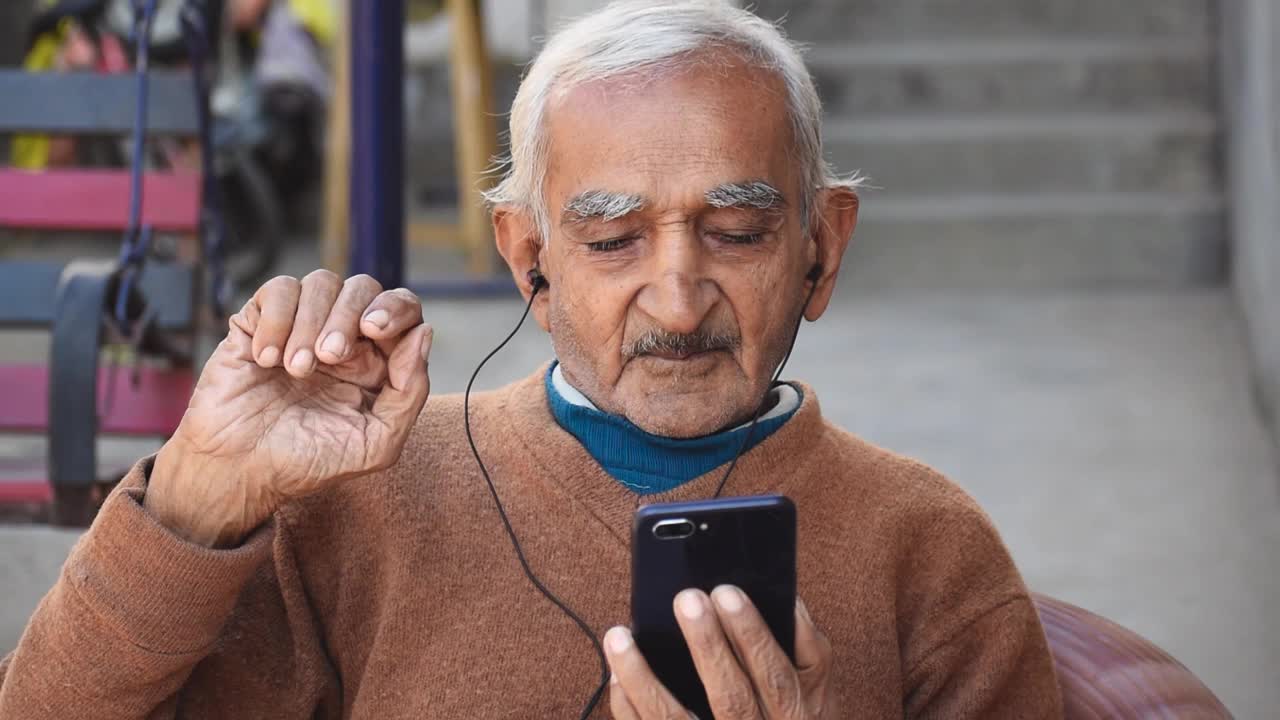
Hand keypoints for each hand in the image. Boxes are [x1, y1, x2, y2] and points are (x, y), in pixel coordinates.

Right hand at [146, 272, 431, 546]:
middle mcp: (342, 337)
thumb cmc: (308, 461)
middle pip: (364, 287)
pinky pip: (279, 289)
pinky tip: (267, 360)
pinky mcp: (260, 320)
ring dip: (311, 323)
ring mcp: (301, 325)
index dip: (396, 308)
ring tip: (296, 370)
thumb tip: (423, 333)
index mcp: (376, 362)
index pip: (402, 310)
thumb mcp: (375, 443)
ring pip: (322, 282)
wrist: (238, 470)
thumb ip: (409, 393)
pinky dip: (277, 321)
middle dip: (349, 315)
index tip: (374, 330)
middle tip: (330, 356)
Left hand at [606, 587, 836, 718]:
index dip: (752, 635)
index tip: (727, 593)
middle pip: (730, 698)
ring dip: (643, 677)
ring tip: (620, 636)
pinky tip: (616, 677)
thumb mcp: (820, 694)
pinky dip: (629, 708)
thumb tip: (787, 598)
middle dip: (707, 646)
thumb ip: (809, 649)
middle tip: (686, 600)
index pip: (774, 677)